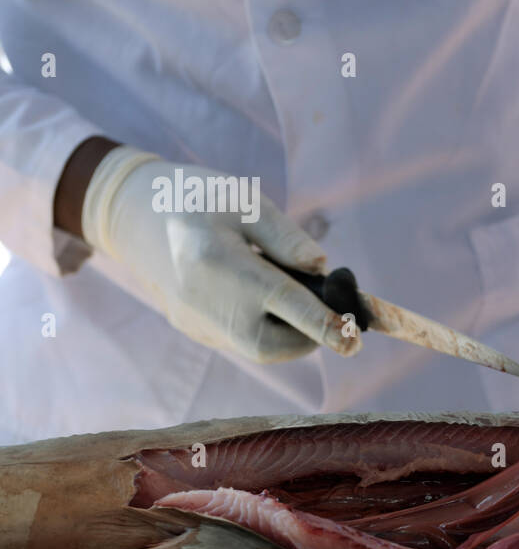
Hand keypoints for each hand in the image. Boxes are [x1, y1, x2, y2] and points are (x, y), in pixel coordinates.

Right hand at [79, 145, 357, 361]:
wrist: (133, 216)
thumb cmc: (197, 199)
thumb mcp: (244, 201)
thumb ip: (287, 238)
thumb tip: (323, 270)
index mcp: (224, 265)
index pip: (286, 303)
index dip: (326, 323)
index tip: (356, 340)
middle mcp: (209, 305)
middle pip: (275, 343)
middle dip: (312, 332)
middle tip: (327, 303)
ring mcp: (199, 324)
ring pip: (261, 349)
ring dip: (292, 333)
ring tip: (293, 294)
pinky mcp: (195, 331)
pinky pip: (243, 342)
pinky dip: (268, 329)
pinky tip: (264, 298)